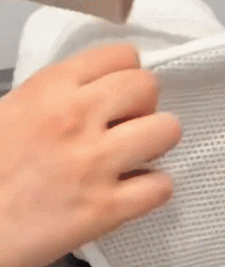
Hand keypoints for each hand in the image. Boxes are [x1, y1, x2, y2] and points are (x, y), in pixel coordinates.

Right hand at [0, 44, 180, 266]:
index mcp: (51, 88)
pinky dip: (153, 189)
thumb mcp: (10, 110)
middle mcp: (78, 116)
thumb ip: (56, 96)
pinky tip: (134, 192)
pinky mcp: (105, 210)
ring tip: (137, 156)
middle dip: (145, 104)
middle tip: (127, 124)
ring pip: (167, 130)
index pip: (122, 56)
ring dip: (157, 142)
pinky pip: (161, 187)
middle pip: (148, 87)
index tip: (119, 94)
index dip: (126, 74)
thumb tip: (95, 95)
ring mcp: (95, 163)